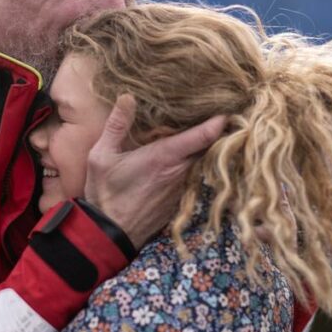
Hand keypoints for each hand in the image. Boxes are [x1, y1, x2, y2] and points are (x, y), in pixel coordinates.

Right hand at [85, 95, 225, 247]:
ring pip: (202, 162)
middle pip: (208, 147)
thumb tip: (127, 97)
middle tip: (222, 113)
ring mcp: (182, 187)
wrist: (110, 234)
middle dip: (216, 132)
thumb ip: (117, 125)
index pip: (202, 136)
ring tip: (207, 131)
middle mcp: (179, 171)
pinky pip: (194, 176)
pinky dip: (195, 165)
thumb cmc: (105, 194)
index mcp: (164, 157)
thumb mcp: (101, 156)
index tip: (229, 108)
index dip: (219, 121)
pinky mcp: (180, 199)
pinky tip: (187, 158)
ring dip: (205, 149)